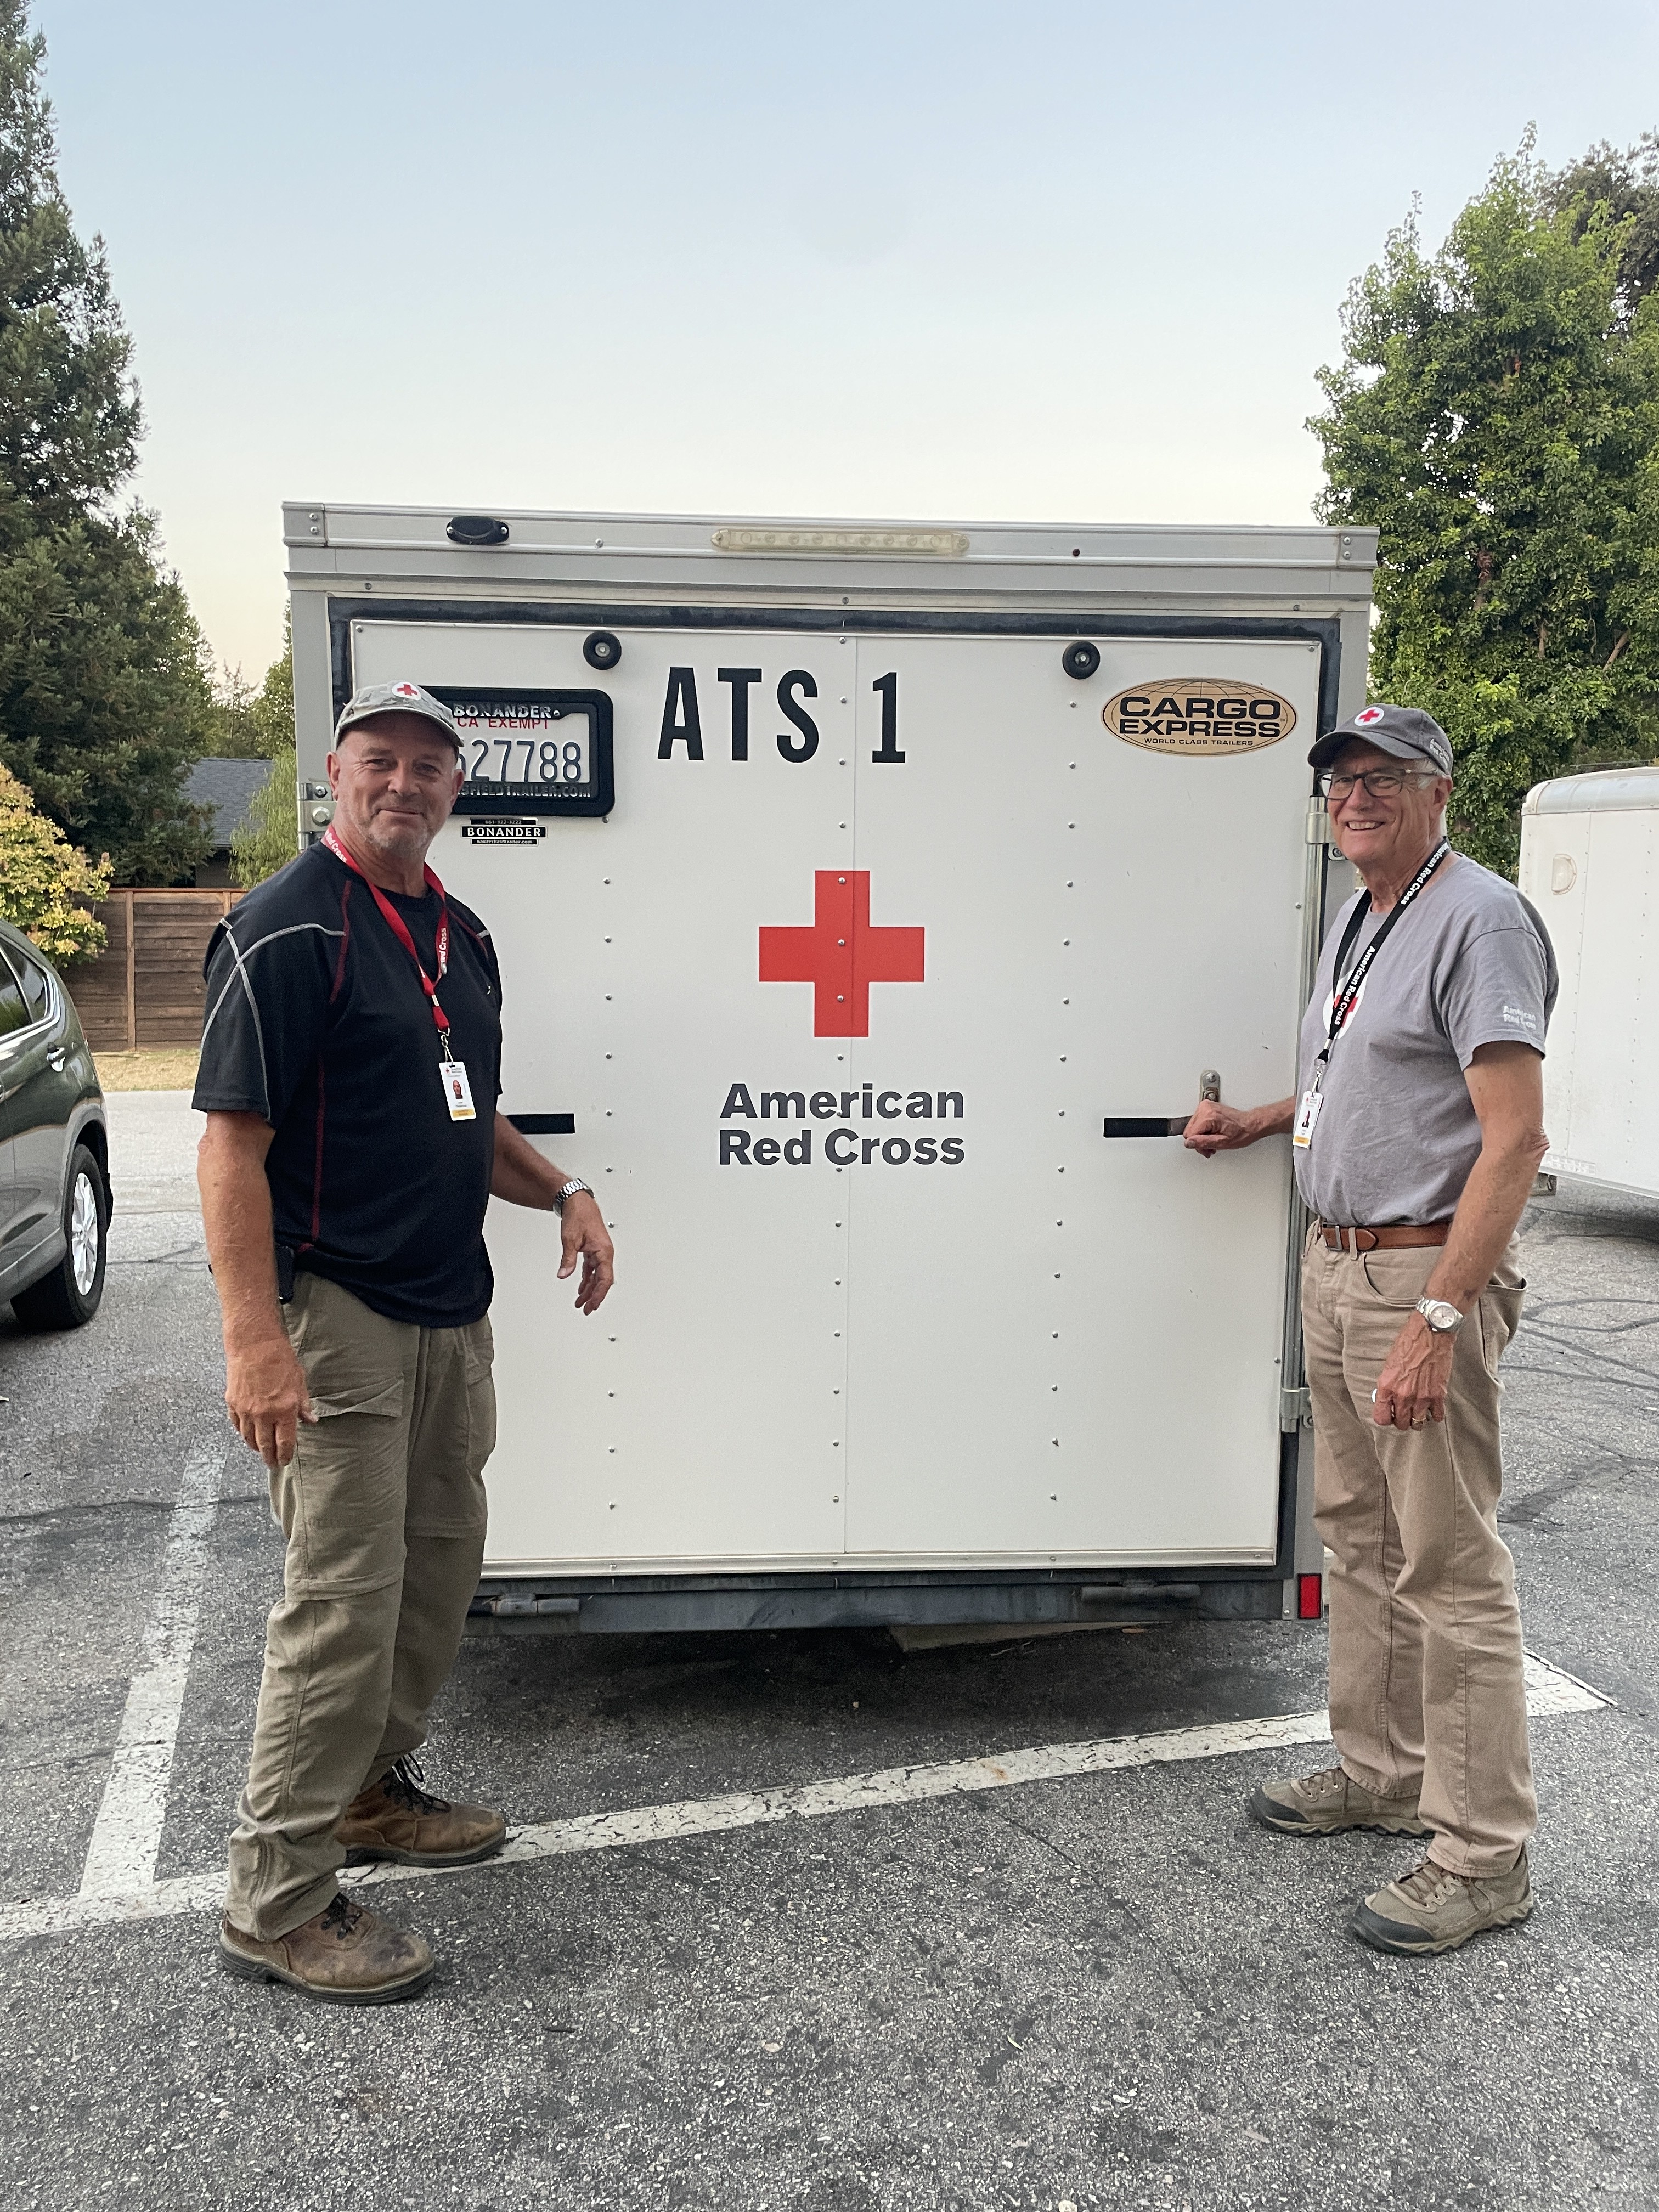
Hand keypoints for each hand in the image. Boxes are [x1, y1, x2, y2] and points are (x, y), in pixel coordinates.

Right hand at [225, 1335, 316, 1468]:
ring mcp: (246, 1410)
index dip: (285, 1455)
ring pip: (248, 1438)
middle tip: (272, 1465)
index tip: (285, 1462)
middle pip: (265, 1445)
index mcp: (284, 1410)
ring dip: (255, 1447)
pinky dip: (242, 1433)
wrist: (254, 1344)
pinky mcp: (233, 1403)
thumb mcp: (299, 1381)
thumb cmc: (279, 1359)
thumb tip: (311, 1420)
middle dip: (269, 1458)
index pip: (285, 1442)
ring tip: (260, 1451)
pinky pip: (236, 1425)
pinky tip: (246, 1435)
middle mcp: (264, 1414)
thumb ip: (303, 1405)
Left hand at [557, 1192, 614, 1312]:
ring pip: (597, 1276)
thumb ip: (568, 1260)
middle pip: (602, 1281)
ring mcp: (599, 1252)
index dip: (598, 1295)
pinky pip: (592, 1269)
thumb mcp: (570, 1239)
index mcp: (604, 1251)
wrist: (577, 1202)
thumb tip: (563, 1274)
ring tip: (581, 1302)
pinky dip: (587, 1280)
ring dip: (589, 1290)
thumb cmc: (579, 1215)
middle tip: (586, 1309)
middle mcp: (604, 1253)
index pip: (605, 1279)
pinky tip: (581, 1288)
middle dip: (594, 1296)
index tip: (592, 1305)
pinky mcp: (593, 1250)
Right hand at [1184, 1101, 1259, 1157]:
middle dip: (1199, 1141)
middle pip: (1189, 1130)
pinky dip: (1203, 1130)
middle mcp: (1205, 1108)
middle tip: (1211, 1146)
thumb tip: (1189, 1143)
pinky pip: (1197, 1122)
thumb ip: (1203, 1142)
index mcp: (1208, 1116)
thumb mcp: (1222, 1143)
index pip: (1190, 1134)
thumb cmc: (1241, 1132)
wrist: (1250, 1124)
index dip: (1198, 1145)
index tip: (1208, 1148)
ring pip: (1192, 1127)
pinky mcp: (1206, 1107)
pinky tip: (1213, 1133)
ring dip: (1201, 1136)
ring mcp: (1205, 1106)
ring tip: (1214, 1139)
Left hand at [1372, 1314, 1455, 1429]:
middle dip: (1402, 1420)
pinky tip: (1433, 1407)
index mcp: (1387, 1386)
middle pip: (1401, 1424)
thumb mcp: (1389, 1364)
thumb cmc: (1409, 1343)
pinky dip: (1435, 1414)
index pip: (1381, 1418)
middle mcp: (1403, 1395)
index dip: (1385, 1418)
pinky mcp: (1439, 1395)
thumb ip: (1388, 1384)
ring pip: (1418, 1423)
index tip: (1389, 1415)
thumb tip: (1387, 1398)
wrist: (1430, 1333)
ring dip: (1418, 1419)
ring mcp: (1422, 1397)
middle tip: (1405, 1413)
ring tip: (1419, 1411)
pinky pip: (1437, 1416)